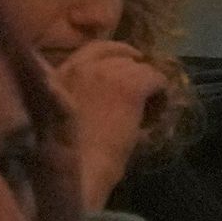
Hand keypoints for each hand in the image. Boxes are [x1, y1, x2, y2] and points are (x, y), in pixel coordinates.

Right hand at [46, 38, 170, 214]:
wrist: (78, 171)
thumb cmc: (65, 156)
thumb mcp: (62, 118)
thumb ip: (76, 99)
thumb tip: (104, 99)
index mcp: (60, 73)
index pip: (93, 49)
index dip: (114, 56)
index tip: (125, 69)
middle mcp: (82, 66)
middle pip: (118, 52)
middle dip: (132, 67)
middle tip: (143, 85)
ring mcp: (107, 73)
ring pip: (139, 67)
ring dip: (145, 83)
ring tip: (148, 107)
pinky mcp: (131, 86)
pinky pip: (156, 79)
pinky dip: (161, 94)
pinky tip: (158, 111)